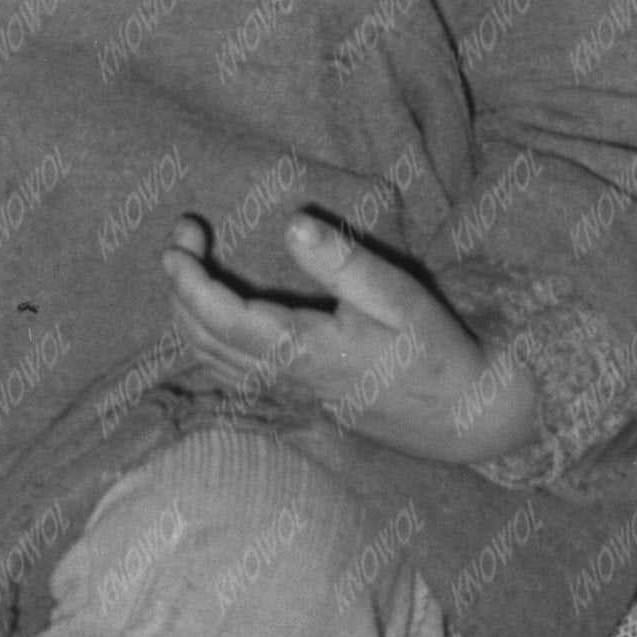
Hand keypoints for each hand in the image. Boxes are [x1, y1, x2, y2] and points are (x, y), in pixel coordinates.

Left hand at [163, 211, 543, 465]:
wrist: (459, 413)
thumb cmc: (432, 349)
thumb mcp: (397, 294)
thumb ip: (342, 261)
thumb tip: (293, 223)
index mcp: (302, 350)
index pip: (220, 317)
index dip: (187, 280)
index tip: (177, 241)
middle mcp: (284, 376)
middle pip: (201, 338)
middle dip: (178, 287)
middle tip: (183, 236)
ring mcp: (286, 390)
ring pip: (210, 358)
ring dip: (187, 312)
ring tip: (189, 263)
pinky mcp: (295, 394)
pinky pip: (230, 371)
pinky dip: (206, 337)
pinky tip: (213, 310)